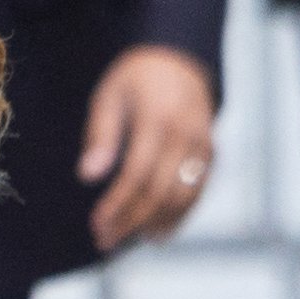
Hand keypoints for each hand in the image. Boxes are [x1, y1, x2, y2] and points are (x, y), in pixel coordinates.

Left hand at [79, 44, 215, 251]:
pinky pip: (198, 192)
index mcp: (158, 121)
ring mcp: (203, 146)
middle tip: (105, 241)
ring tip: (129, 240)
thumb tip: (88, 176)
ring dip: (156, 223)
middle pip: (160, 193)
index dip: (117, 206)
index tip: (96, 225)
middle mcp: (186, 136)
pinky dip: (179, 215)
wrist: (179, 58)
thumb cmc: (135, 78)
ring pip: (184, 197)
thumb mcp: (108, 97)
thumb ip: (100, 136)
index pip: (137, 176)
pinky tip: (159, 230)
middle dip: (132, 221)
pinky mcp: (211, 153)